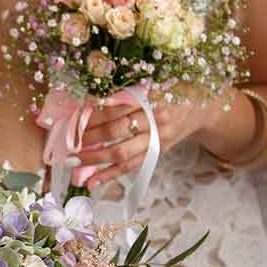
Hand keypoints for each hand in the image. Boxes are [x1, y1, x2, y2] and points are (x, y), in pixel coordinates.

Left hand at [73, 98, 222, 189]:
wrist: (201, 109)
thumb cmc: (171, 92)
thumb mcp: (152, 85)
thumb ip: (126, 94)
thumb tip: (89, 104)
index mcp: (151, 98)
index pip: (115, 108)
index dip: (91, 115)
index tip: (71, 120)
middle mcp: (154, 120)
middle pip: (115, 131)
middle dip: (87, 138)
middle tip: (65, 143)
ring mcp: (156, 140)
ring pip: (120, 153)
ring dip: (94, 159)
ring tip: (72, 162)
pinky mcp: (156, 154)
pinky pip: (130, 167)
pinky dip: (109, 175)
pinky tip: (91, 181)